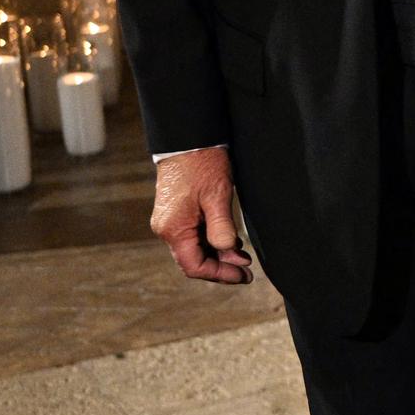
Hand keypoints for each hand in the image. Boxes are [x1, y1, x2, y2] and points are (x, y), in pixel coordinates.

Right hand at [151, 146, 253, 284]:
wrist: (188, 139)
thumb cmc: (202, 164)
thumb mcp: (217, 196)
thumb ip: (221, 227)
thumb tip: (228, 251)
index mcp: (174, 228)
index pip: (194, 266)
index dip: (220, 274)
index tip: (243, 275)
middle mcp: (167, 229)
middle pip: (193, 261)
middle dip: (221, 267)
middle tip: (247, 269)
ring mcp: (169, 222)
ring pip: (194, 249)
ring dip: (218, 255)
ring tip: (243, 256)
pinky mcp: (175, 214)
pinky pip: (193, 236)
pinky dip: (211, 242)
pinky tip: (230, 241)